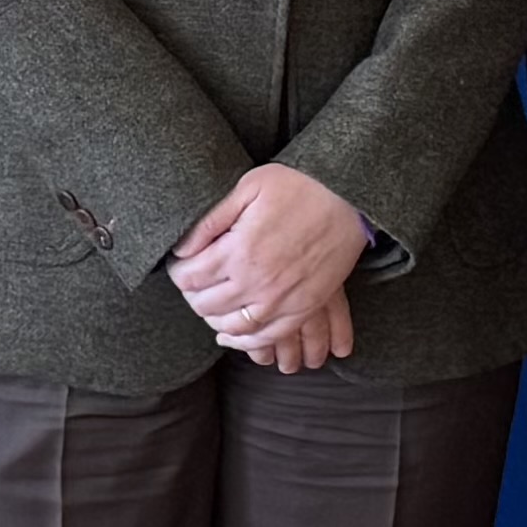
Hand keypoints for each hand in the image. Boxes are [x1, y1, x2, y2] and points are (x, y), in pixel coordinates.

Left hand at [169, 165, 366, 372]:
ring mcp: (281, 299)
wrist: (348, 198)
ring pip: (232, 327)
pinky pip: (267, 337)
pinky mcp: (304, 308)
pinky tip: (234, 334)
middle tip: (194, 285)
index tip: (180, 266)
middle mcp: (256, 281)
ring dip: (214, 320)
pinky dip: (246, 341)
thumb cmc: (298, 185)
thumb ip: (212, 219)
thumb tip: (182, 248)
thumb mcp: (248, 188)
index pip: (189, 278)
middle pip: (205, 305)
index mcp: (239, 250)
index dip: (178, 273)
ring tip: (210, 308)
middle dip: (192, 296)